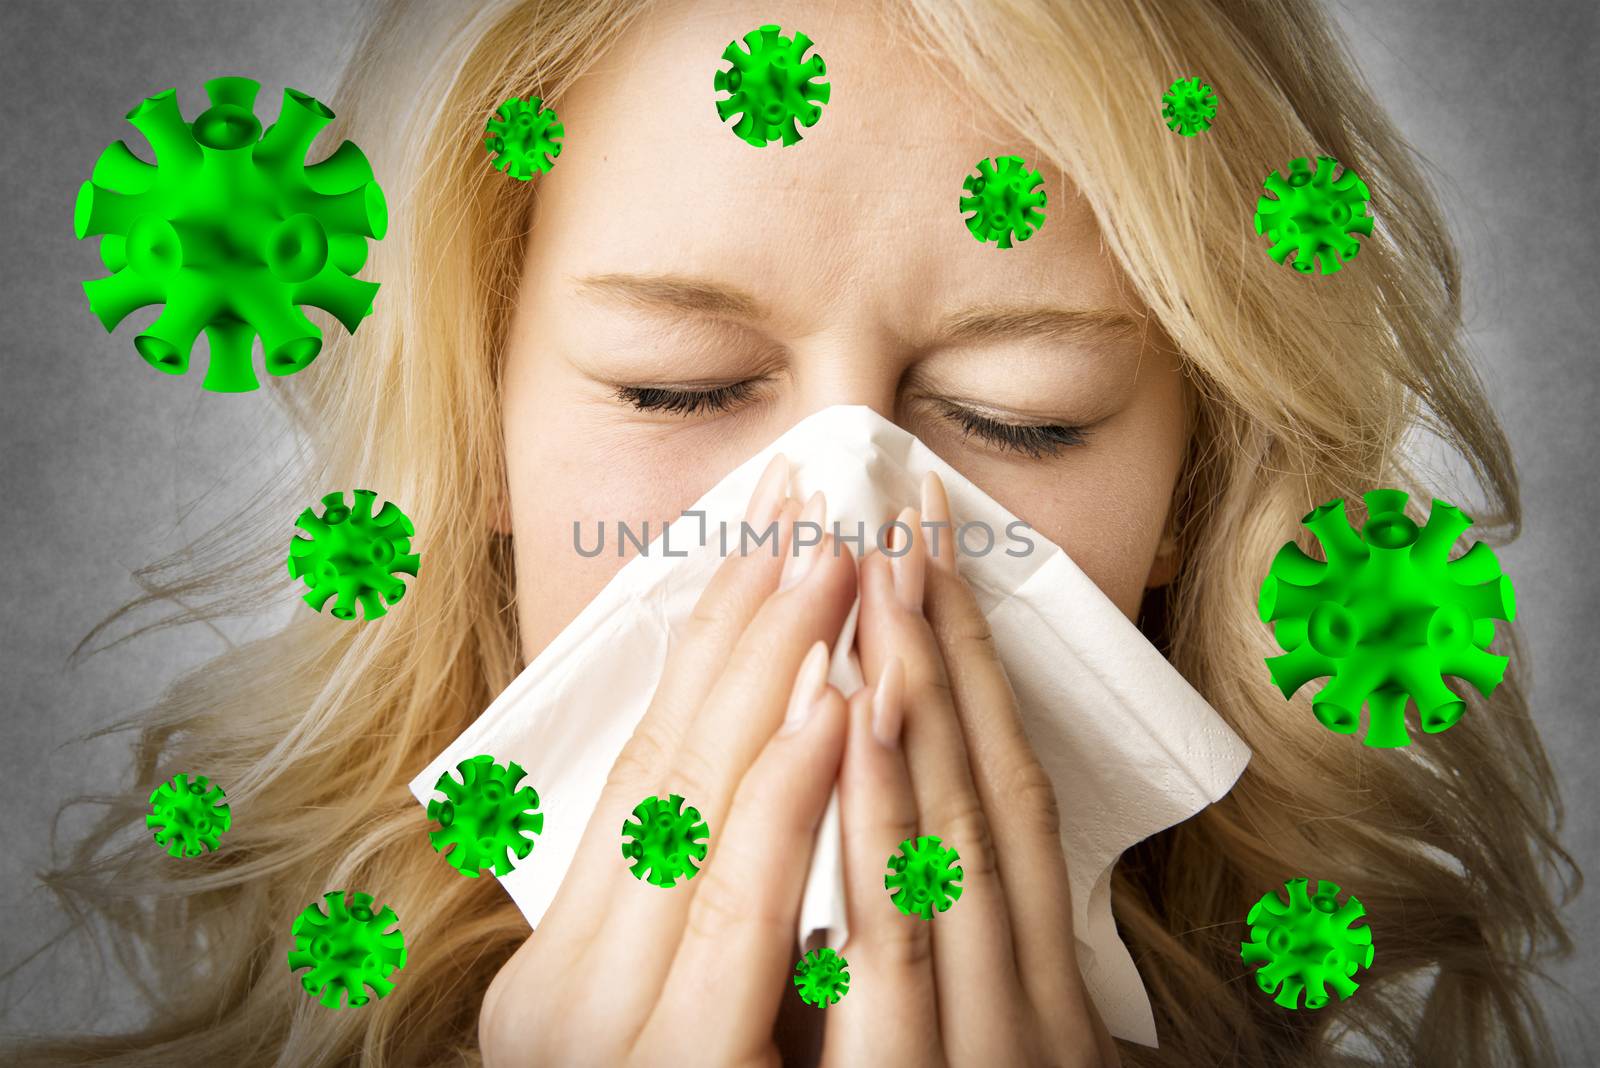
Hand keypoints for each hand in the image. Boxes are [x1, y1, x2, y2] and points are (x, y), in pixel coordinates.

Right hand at [480, 456, 858, 1066]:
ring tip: (834, 558)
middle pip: (673, 770)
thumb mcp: (664, 1031)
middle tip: (809, 500)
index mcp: (562, 979)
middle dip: (751, 625)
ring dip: (782, 676)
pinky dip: (794, 804)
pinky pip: (752, 923)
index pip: (647, 772)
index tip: (762, 538)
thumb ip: (690, 931)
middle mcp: (571, 1002)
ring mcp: (625, 1041)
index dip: (713, 646)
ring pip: (710, 821)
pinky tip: (843, 708)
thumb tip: (754, 792)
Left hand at [824, 472, 1119, 1067]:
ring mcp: (993, 1044)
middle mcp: (1033, 999)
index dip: (976, 665)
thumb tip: (885, 817)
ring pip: (956, 837)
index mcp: (1041, 984)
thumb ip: (939, 952)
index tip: (931, 555)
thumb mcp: (969, 1045)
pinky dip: (877, 821)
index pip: (1011, 792)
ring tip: (877, 570)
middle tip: (904, 514)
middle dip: (944, 644)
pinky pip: (896, 940)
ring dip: (917, 690)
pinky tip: (851, 715)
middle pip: (990, 785)